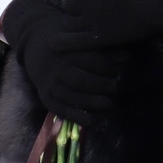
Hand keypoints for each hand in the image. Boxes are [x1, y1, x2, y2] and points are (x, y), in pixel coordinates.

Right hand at [0, 0, 124, 123]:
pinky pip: (59, 109)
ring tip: (108, 104)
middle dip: (100, 85)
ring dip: (90, 102)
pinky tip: (90, 121)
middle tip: (115, 87)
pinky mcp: (46, 96)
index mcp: (67, 51)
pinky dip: (74, 116)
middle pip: (80, 80)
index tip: (117, 71)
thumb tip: (127, 57)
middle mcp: (57, 68)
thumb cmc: (66, 43)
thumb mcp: (82, 41)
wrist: (35, 45)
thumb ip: (104, 50)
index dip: (106, 67)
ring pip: (70, 95)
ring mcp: (50, 83)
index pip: (89, 60)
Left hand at [58, 0, 162, 45]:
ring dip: (76, 21)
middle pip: (68, 4)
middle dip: (76, 3)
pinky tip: (61, 43)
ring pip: (70, 23)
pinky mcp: (101, 37)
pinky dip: (67, 42)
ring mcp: (91, 21)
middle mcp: (85, 1)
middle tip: (89, 4)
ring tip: (86, 21)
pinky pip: (76, 42)